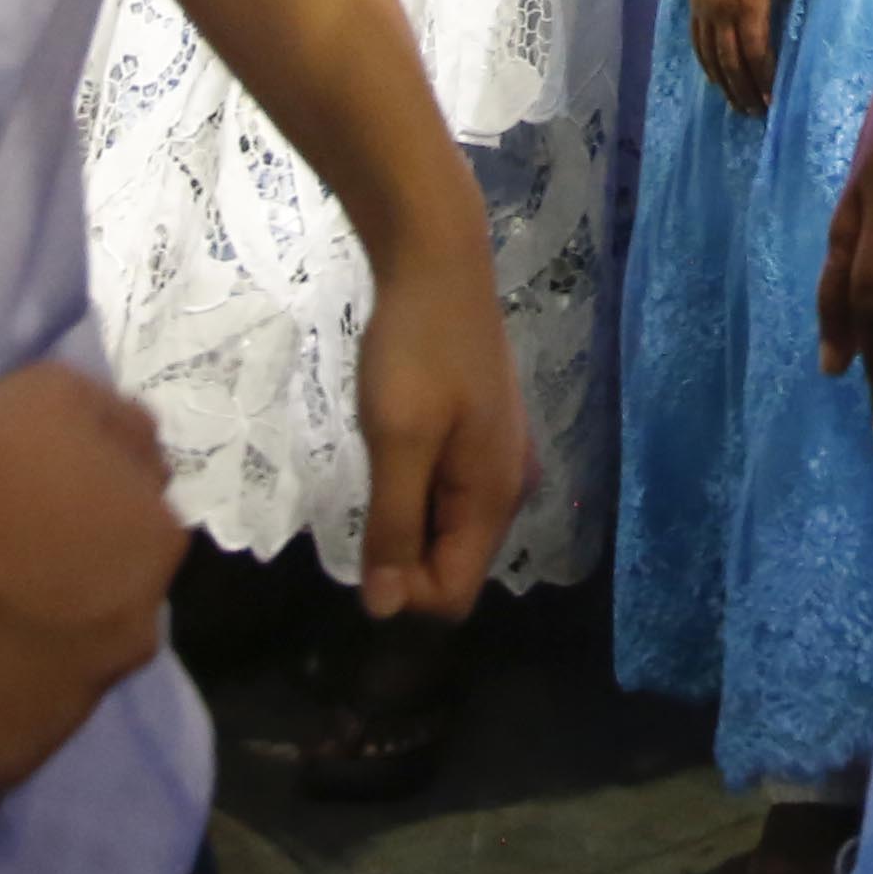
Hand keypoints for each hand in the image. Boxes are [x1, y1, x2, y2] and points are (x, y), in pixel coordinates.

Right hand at [0, 359, 184, 800]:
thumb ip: (123, 435)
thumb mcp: (64, 395)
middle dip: (58, 611)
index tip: (19, 531)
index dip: (76, 540)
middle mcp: (133, 640)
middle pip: (102, 627)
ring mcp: (68, 713)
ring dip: (16, 671)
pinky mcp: (0, 770)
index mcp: (154, 550)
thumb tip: (150, 468)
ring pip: (50, 693)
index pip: (132, 550)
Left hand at [349, 203, 528, 625]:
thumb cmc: (418, 351)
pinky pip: (448, 491)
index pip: (454, 594)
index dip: (403, 590)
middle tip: (367, 493)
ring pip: (447, 527)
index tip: (363, 541)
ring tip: (381, 461)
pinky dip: (415, 487)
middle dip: (403, 554)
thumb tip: (385, 612)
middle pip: (453, 564)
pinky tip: (396, 442)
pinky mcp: (483, 432)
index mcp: (495, 497)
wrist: (439, 261)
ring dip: (405, 516)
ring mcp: (500, 457)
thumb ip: (393, 527)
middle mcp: (509, 487)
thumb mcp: (398, 442)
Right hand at [690, 0, 789, 113]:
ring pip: (711, 57)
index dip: (764, 79)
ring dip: (725, 84)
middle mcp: (722, 12)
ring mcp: (704, 9)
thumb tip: (787, 29)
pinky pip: (697, 42)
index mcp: (748, 4)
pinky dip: (706, 64)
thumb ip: (780, 1)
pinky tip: (714, 77)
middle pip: (731, 62)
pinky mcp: (694, 3)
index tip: (773, 99)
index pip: (756, 53)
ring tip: (737, 104)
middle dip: (744, 90)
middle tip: (756, 112)